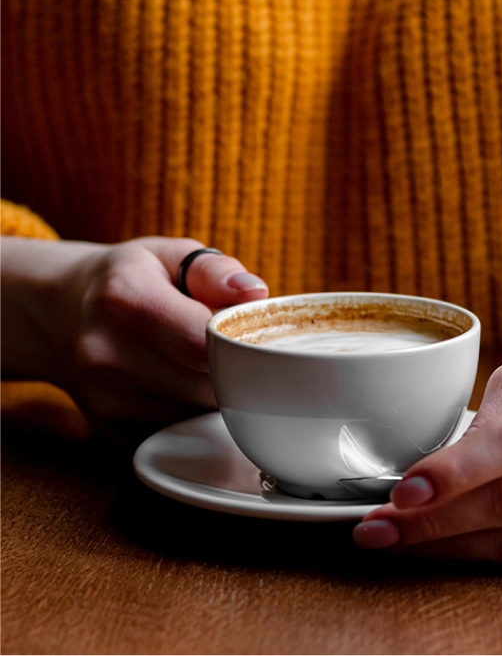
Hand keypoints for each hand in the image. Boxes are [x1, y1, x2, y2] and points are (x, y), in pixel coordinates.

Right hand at [1, 236, 268, 441]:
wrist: (60, 313)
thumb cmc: (129, 279)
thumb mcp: (168, 256)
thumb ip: (215, 271)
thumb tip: (255, 294)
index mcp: (124, 297)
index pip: (204, 341)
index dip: (241, 340)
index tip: (252, 332)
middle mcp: (105, 353)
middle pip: (207, 383)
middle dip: (234, 368)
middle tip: (233, 345)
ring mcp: (104, 400)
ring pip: (199, 414)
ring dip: (216, 394)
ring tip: (202, 361)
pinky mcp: (113, 433)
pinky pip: (181, 431)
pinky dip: (194, 412)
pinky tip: (181, 384)